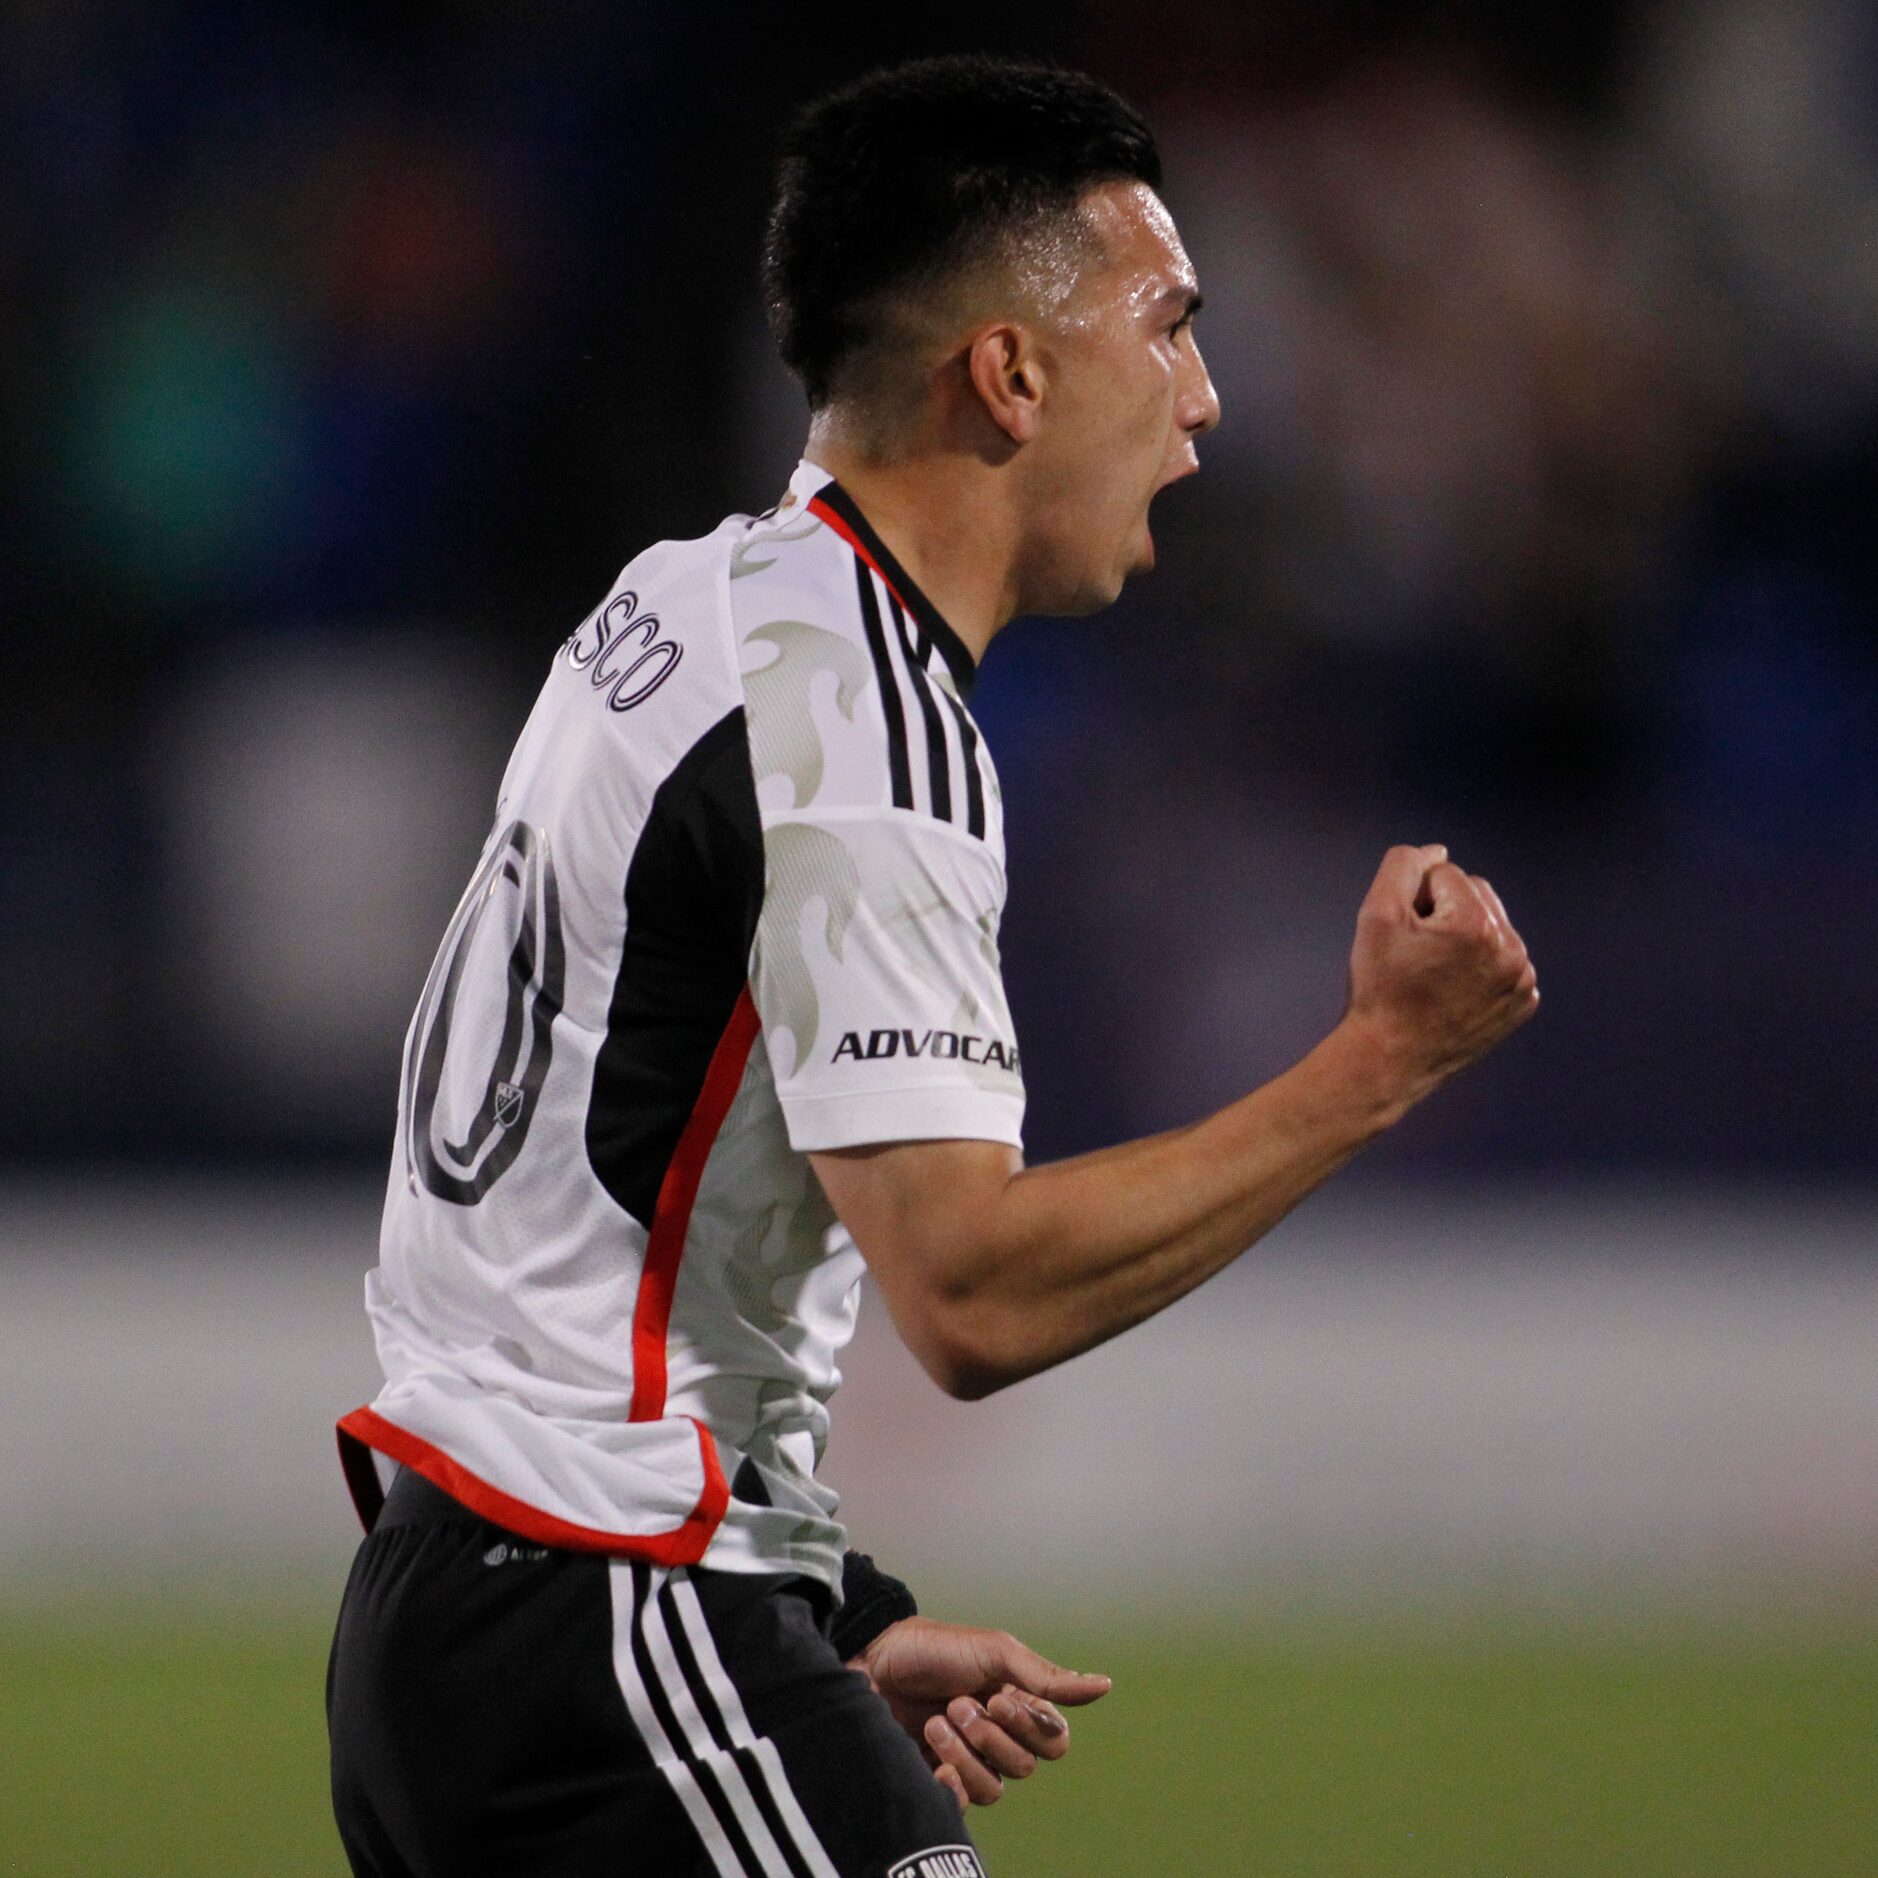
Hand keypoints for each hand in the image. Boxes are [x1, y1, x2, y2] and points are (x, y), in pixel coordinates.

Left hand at [848, 1616, 1110, 1809]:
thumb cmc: (933, 1649)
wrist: (872, 1662)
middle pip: (1026, 1767)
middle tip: (958, 1703)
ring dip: (966, 1754)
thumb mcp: (993, 1653)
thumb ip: (1045, 1677)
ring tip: (935, 1724)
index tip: (999, 1695)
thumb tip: (1105, 1685)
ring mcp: (967, 1761)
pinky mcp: (937, 1781)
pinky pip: (964, 1806)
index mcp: (1017, 1705)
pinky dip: (953, 1787)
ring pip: (995, 1788)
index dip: (1032, 1727)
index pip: (1054, 1740)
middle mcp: (998, 1737)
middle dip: (991, 1735)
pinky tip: (934, 1763)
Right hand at [1345, 843, 1538, 1093]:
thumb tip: (1438, 853)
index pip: (1444, 874)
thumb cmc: (1379, 988)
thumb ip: (1403, 866)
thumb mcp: (1375, 915)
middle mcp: (1512, 951)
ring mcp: (1523, 981)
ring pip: (1492, 926)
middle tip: (1416, 954)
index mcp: (1478, 926)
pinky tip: (1454, 991)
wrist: (1389, 1059)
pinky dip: (1481, 968)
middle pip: (1475, 894)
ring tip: (1434, 973)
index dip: (1413, 900)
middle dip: (1444, 912)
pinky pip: (1504, 962)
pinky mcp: (1523, 1004)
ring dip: (1465, 936)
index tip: (1403, 939)